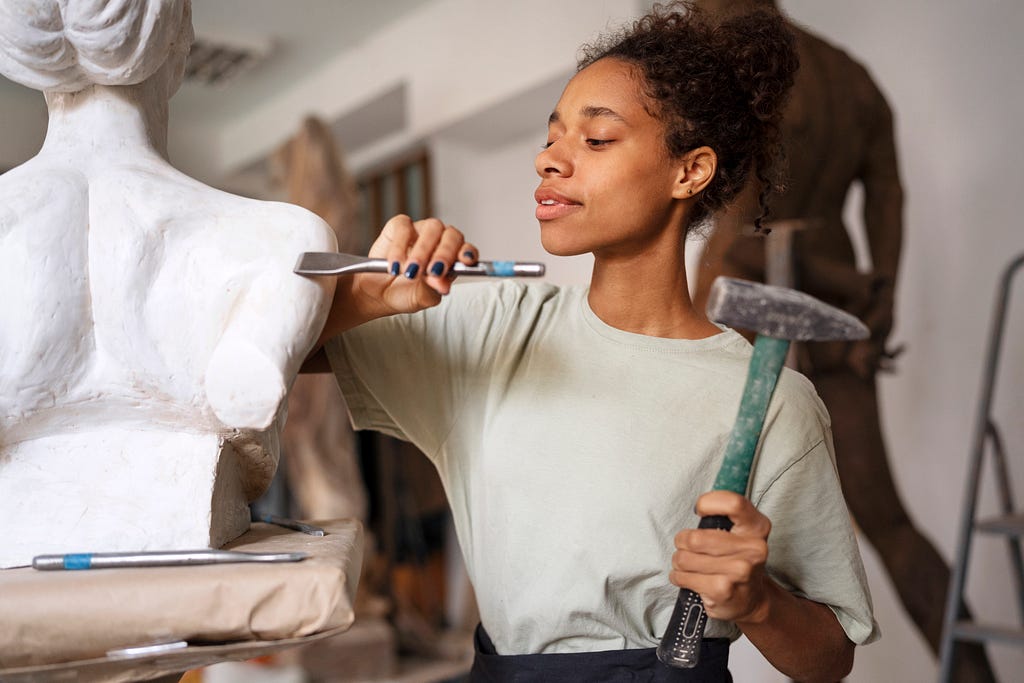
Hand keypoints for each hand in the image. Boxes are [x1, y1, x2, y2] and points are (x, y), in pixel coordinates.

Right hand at [360, 214, 478, 313]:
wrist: (376, 293)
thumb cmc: (403, 293)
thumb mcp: (420, 298)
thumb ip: (433, 290)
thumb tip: (442, 285)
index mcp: (451, 258)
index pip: (467, 250)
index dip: (468, 253)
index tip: (466, 261)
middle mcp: (440, 241)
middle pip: (452, 235)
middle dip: (445, 253)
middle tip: (433, 271)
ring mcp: (421, 230)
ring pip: (432, 227)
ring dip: (423, 251)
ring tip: (410, 272)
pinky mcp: (399, 226)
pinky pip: (405, 227)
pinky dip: (399, 248)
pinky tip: (395, 266)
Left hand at [670, 491, 772, 624]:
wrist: (751, 601)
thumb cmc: (738, 561)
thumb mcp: (741, 535)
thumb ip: (725, 516)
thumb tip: (699, 506)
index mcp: (757, 528)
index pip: (733, 503)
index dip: (708, 503)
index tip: (700, 511)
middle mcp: (753, 549)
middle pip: (695, 537)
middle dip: (682, 542)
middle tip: (685, 546)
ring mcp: (739, 571)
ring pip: (684, 558)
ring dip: (679, 562)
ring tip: (689, 565)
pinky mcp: (723, 590)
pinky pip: (682, 576)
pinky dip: (678, 577)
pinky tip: (690, 578)